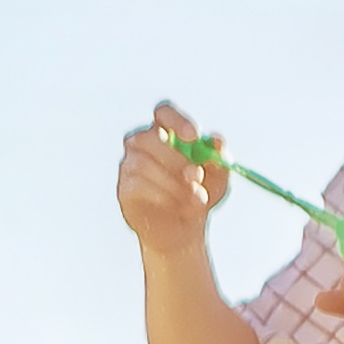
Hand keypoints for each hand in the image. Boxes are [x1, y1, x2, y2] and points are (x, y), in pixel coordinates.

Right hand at [116, 99, 231, 252]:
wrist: (182, 231)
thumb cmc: (197, 196)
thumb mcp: (218, 179)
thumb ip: (220, 158)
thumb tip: (217, 140)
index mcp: (166, 132)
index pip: (163, 112)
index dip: (176, 120)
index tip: (194, 136)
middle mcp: (143, 144)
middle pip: (148, 137)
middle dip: (174, 157)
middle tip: (196, 176)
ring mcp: (129, 166)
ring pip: (141, 163)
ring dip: (172, 182)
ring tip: (195, 199)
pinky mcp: (124, 189)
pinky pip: (136, 185)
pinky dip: (161, 195)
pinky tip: (177, 206)